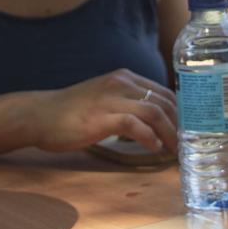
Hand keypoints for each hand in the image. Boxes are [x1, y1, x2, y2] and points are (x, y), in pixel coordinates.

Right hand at [35, 69, 177, 153]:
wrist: (38, 115)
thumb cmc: (71, 112)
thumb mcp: (105, 100)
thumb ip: (128, 105)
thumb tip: (155, 125)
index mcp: (124, 78)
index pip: (165, 92)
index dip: (182, 113)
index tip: (189, 132)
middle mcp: (121, 83)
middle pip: (165, 101)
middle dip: (181, 125)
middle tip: (187, 146)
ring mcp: (111, 98)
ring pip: (155, 111)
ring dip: (170, 133)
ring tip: (175, 150)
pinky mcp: (101, 117)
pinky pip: (135, 124)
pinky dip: (149, 137)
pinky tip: (154, 149)